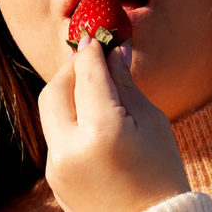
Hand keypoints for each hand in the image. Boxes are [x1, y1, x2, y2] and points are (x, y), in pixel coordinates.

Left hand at [38, 36, 189, 211]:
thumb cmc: (162, 173)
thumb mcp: (151, 122)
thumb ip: (125, 84)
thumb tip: (112, 49)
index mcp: (101, 133)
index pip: (88, 76)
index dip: (90, 51)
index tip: (95, 34)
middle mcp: (70, 148)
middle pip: (55, 89)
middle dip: (70, 68)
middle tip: (87, 53)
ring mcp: (56, 165)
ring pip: (49, 111)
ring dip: (66, 90)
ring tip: (88, 80)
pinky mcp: (52, 176)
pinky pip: (54, 134)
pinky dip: (67, 117)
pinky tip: (86, 112)